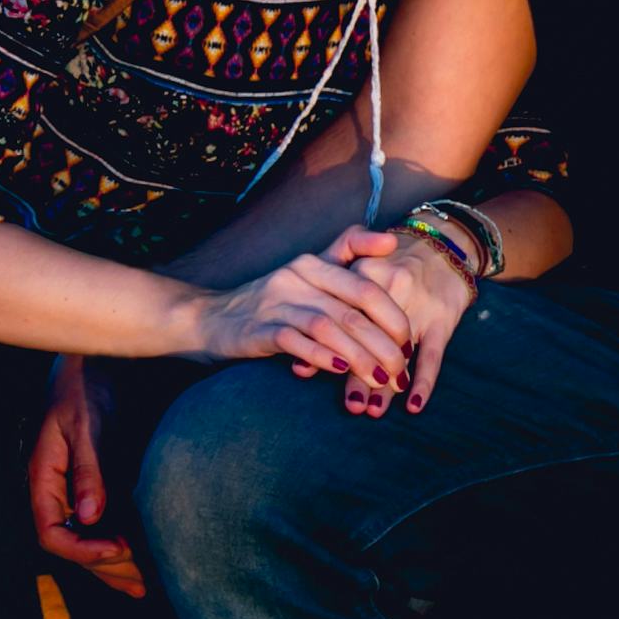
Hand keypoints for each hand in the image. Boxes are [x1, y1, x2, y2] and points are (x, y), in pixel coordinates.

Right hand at [26, 358, 145, 597]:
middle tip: (143, 582)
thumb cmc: (87, 385)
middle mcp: (53, 490)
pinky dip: (121, 543)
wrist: (95, 358)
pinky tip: (144, 559)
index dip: (82, 549)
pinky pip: (102, 524)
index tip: (119, 548)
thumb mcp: (88, 424)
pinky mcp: (93, 484)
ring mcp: (71, 489)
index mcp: (42, 477)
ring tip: (146, 587)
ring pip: (86, 539)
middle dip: (104, 567)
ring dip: (114, 565)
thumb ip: (88, 468)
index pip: (49, 532)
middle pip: (70, 545)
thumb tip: (89, 517)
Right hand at [190, 253, 414, 380]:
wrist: (209, 319)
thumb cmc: (269, 302)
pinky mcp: (259, 328)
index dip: (393, 312)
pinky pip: (297, 341)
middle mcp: (298, 277)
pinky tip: (341, 370)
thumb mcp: (306, 275)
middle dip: (385, 341)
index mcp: (313, 263)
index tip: (410, 339)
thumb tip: (391, 240)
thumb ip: (345, 255)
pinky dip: (322, 356)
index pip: (365, 282)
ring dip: (361, 355)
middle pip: (354, 308)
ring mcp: (277, 302)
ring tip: (381, 378)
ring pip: (331, 326)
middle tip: (402, 369)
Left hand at [315, 227, 475, 414]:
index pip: (338, 315)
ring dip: (386, 385)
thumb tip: (300, 356)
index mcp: (364, 274)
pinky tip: (413, 405)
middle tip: (348, 405)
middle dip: (356, 374)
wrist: (442, 246)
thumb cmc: (391, 265)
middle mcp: (391, 288)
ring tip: (372, 410)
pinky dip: (423, 382)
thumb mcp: (358, 268)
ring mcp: (419, 305)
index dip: (323, 344)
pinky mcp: (442, 319)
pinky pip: (433, 356)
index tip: (306, 371)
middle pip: (367, 338)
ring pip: (398, 352)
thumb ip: (329, 303)